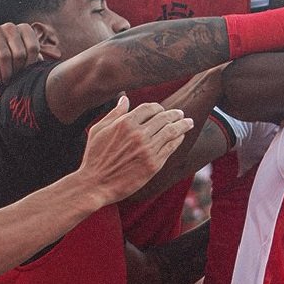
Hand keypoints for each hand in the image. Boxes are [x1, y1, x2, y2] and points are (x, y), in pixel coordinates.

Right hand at [0, 22, 41, 82]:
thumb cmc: (10, 51)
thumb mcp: (24, 51)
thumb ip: (35, 57)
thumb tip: (48, 71)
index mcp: (24, 29)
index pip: (32, 48)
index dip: (31, 64)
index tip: (27, 73)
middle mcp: (10, 27)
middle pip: (19, 54)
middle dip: (18, 70)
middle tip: (15, 79)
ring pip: (5, 57)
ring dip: (7, 73)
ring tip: (7, 81)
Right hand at [79, 96, 193, 203]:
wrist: (96, 184)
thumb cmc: (94, 157)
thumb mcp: (98, 130)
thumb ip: (114, 113)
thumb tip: (125, 98)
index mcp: (125, 123)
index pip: (149, 108)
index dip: (158, 107)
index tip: (161, 110)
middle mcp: (139, 134)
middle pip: (164, 118)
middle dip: (175, 114)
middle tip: (181, 113)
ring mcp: (148, 149)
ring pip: (171, 131)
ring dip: (183, 124)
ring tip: (189, 122)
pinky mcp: (154, 164)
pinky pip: (171, 147)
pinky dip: (178, 139)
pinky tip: (181, 136)